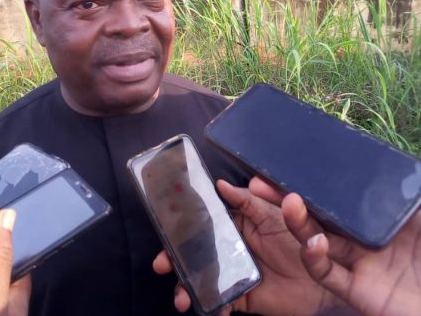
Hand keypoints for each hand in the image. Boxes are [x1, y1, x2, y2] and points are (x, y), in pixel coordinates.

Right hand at [153, 180, 344, 315]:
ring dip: (185, 286)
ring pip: (202, 277)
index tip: (165, 230)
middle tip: (161, 263)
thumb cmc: (302, 235)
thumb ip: (250, 199)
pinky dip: (210, 306)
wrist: (326, 274)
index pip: (203, 222)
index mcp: (236, 223)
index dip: (182, 226)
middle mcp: (230, 247)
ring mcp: (234, 272)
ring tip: (180, 297)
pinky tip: (202, 308)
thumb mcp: (276, 211)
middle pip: (195, 251)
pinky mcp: (242, 296)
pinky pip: (221, 301)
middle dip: (175, 258)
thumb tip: (221, 184)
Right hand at [252, 177, 420, 315]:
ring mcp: (358, 264)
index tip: (283, 164)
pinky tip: (314, 244)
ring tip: (289, 203)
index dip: (308, 179)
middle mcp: (360, 237)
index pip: (333, 194)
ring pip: (315, 240)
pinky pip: (328, 274)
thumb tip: (406, 160)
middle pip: (316, 214)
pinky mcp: (357, 290)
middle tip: (262, 181)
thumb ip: (414, 187)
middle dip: (287, 197)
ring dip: (299, 223)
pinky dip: (315, 259)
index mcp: (374, 216)